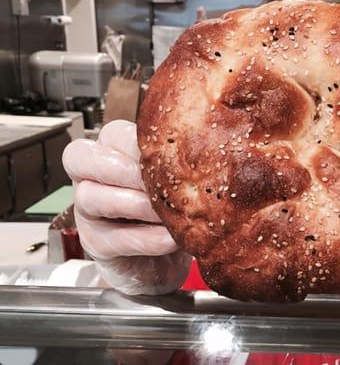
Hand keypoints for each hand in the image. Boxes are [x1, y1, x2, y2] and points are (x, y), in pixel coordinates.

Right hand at [62, 120, 190, 294]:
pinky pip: (113, 238)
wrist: (167, 258)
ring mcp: (86, 211)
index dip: (138, 143)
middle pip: (80, 157)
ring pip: (91, 196)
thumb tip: (206, 152)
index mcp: (113, 151)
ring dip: (137, 204)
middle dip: (126, 169)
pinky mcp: (94, 244)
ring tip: (171, 213)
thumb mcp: (178, 182)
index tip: (171, 156)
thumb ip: (180, 165)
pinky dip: (147, 238)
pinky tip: (171, 239)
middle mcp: (90, 176)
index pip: (112, 133)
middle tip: (163, 183)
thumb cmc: (171, 210)